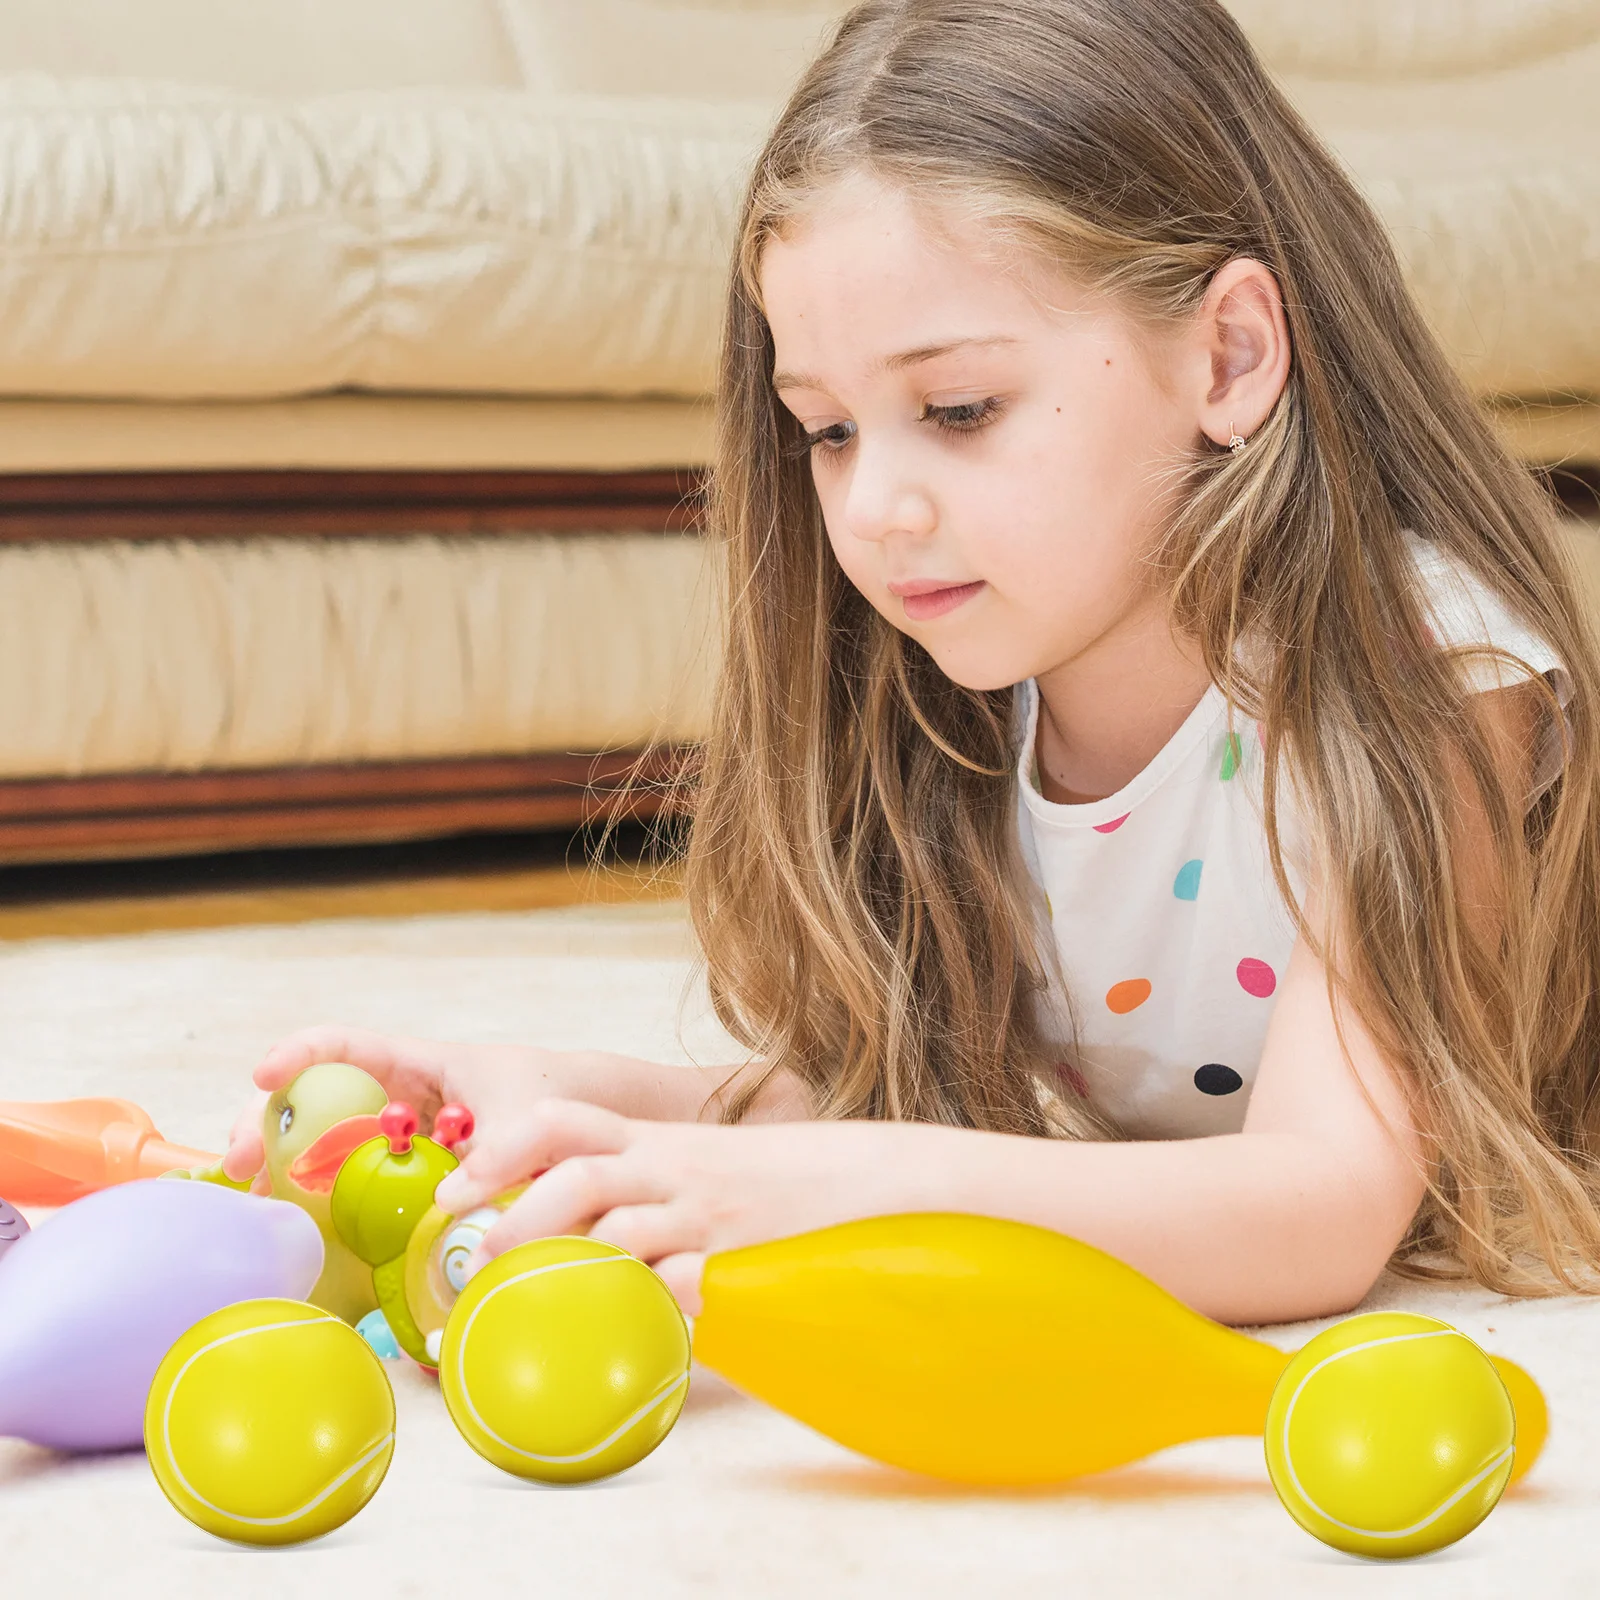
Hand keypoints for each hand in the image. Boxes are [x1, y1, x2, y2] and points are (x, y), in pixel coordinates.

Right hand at [221, 1026, 638, 1188]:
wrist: (588, 1125)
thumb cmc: (554, 1100)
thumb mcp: (527, 1120)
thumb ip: (496, 1155)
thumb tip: (455, 1201)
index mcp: (419, 1064)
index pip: (345, 1045)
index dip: (301, 1052)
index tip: (266, 1075)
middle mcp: (397, 1098)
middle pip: (314, 1099)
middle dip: (267, 1123)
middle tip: (240, 1163)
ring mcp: (394, 1138)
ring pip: (322, 1143)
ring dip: (281, 1168)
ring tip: (253, 1200)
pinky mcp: (402, 1178)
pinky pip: (351, 1184)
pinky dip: (319, 1202)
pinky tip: (294, 1229)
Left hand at [433, 1101, 902, 1312]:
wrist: (865, 1178)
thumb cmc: (768, 1180)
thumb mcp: (694, 1163)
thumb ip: (634, 1187)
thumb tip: (555, 1234)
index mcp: (654, 1139)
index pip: (566, 1120)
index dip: (503, 1147)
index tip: (457, 1185)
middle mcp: (671, 1167)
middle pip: (580, 1170)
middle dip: (521, 1209)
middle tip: (480, 1252)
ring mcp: (704, 1212)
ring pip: (622, 1227)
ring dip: (571, 1259)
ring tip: (534, 1295)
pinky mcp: (738, 1257)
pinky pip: (681, 1284)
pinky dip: (648, 1305)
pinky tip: (625, 1328)